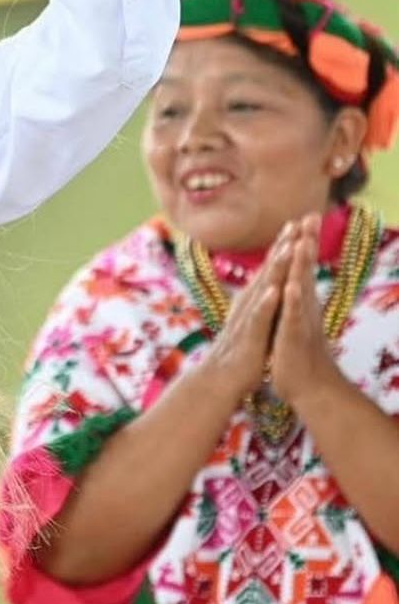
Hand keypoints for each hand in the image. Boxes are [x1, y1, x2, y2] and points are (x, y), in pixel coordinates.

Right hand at [204, 223, 295, 402]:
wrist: (220, 380)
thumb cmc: (240, 352)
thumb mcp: (253, 322)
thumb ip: (260, 303)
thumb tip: (270, 286)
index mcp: (252, 300)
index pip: (270, 269)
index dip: (282, 246)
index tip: (296, 224)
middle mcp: (248, 304)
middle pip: (267, 271)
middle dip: (281, 247)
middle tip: (294, 223)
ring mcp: (247, 319)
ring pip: (262, 289)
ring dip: (274, 269)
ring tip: (287, 249)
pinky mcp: (248, 337)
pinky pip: (258, 318)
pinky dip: (266, 304)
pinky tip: (274, 291)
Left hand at [269, 215, 344, 408]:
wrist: (308, 387)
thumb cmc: (297, 353)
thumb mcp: (293, 320)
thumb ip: (295, 300)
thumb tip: (294, 279)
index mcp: (299, 301)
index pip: (300, 266)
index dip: (302, 242)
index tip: (304, 216)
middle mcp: (303, 307)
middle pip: (305, 270)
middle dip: (307, 243)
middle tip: (311, 216)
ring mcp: (300, 320)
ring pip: (301, 288)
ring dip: (302, 265)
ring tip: (303, 241)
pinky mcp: (294, 337)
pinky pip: (293, 316)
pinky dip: (292, 300)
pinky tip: (291, 285)